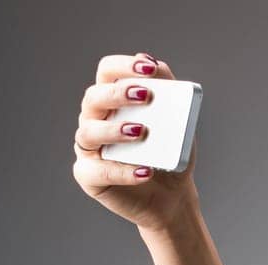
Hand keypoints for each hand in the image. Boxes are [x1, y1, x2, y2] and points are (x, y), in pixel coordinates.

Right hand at [72, 52, 198, 230]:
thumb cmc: (170, 154)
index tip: (148, 69)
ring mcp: (89, 149)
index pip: (107, 72)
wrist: (172, 196)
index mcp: (112, 100)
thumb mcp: (178, 123)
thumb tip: (156, 64)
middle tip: (145, 96)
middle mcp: (95, 119)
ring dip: (114, 129)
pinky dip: (122, 171)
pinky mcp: (89, 177)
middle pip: (94, 97)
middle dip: (118, 93)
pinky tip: (146, 171)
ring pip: (89, 132)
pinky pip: (98, 172)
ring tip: (141, 132)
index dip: (123, 66)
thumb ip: (169, 92)